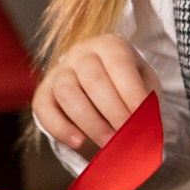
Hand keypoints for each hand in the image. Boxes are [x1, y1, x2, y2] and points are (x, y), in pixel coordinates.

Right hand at [34, 34, 160, 153]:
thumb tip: (144, 127)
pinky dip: (60, 128)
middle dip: (113, 112)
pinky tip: (79, 142)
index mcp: (110, 45)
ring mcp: (59, 71)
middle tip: (126, 136)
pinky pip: (44, 109)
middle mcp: (82, 53)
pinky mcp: (44, 92)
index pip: (119, 63)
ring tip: (108, 143)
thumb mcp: (145, 87)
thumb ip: (146, 104)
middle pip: (93, 79)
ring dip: (90, 123)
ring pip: (68, 93)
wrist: (103, 89)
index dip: (131, 93)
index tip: (142, 119)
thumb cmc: (128, 87)